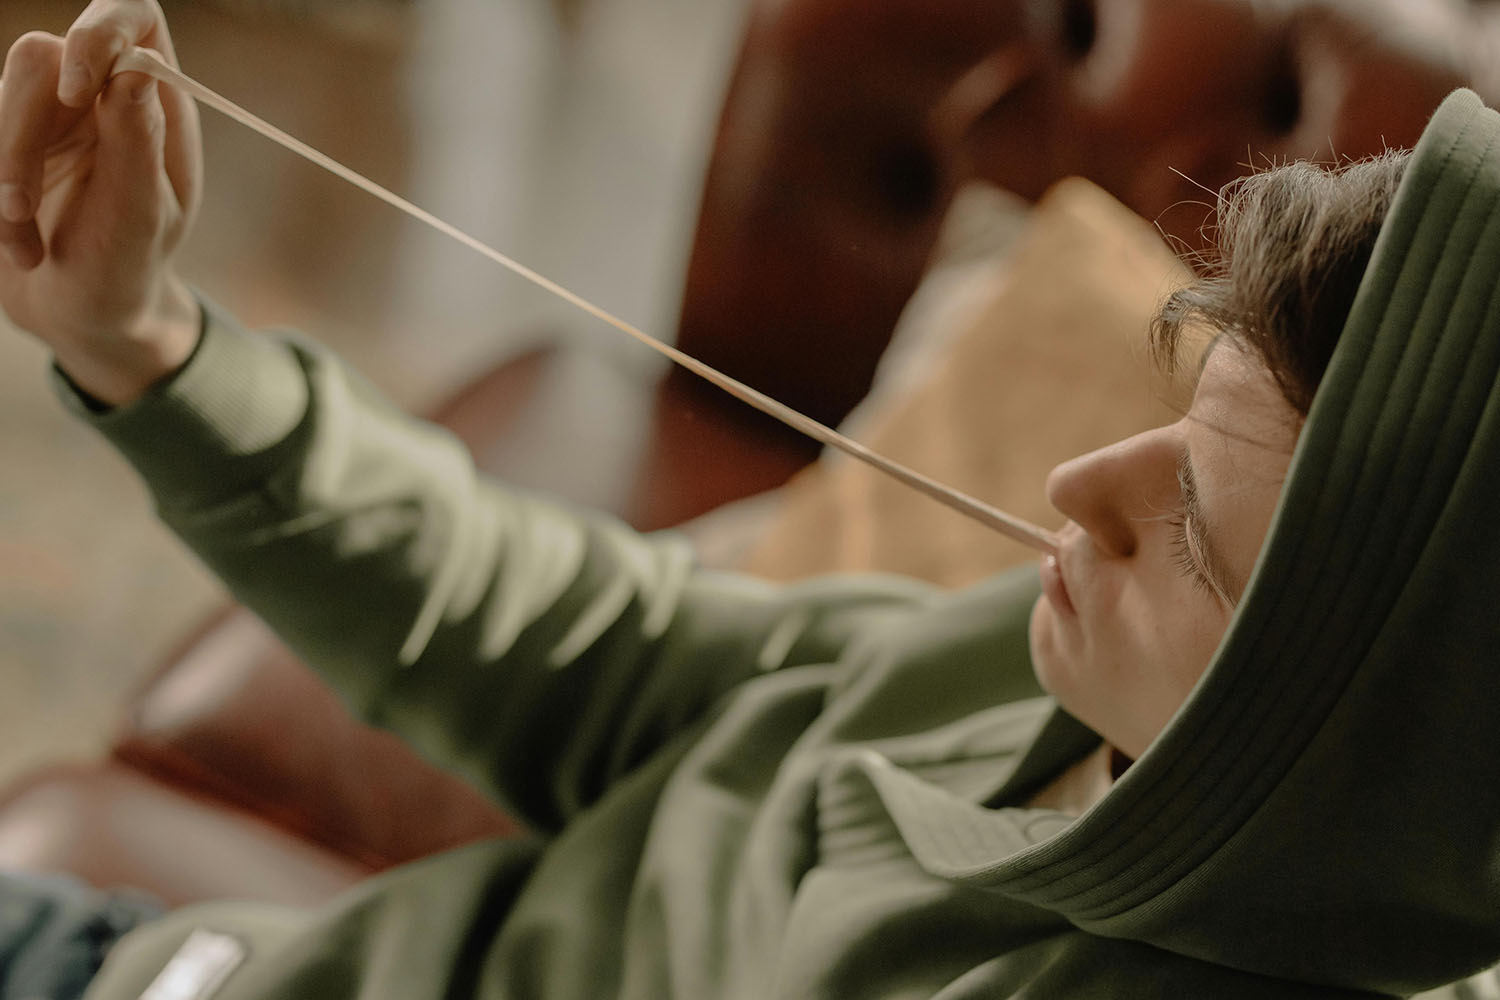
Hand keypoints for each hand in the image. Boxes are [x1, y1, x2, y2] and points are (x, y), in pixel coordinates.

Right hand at [0, 0, 202, 405]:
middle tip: (20, 210)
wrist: (85, 316)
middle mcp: (96, 94)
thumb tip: (136, 69)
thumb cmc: (128, 269)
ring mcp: (42, 113)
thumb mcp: (142, 217)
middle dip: (19, 140)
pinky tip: (15, 246)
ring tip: (26, 247)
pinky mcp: (2, 139)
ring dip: (1, 180)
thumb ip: (138, 143)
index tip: (74, 88)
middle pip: (36, 57)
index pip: (134, 16)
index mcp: (152, 104)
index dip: (101, 29)